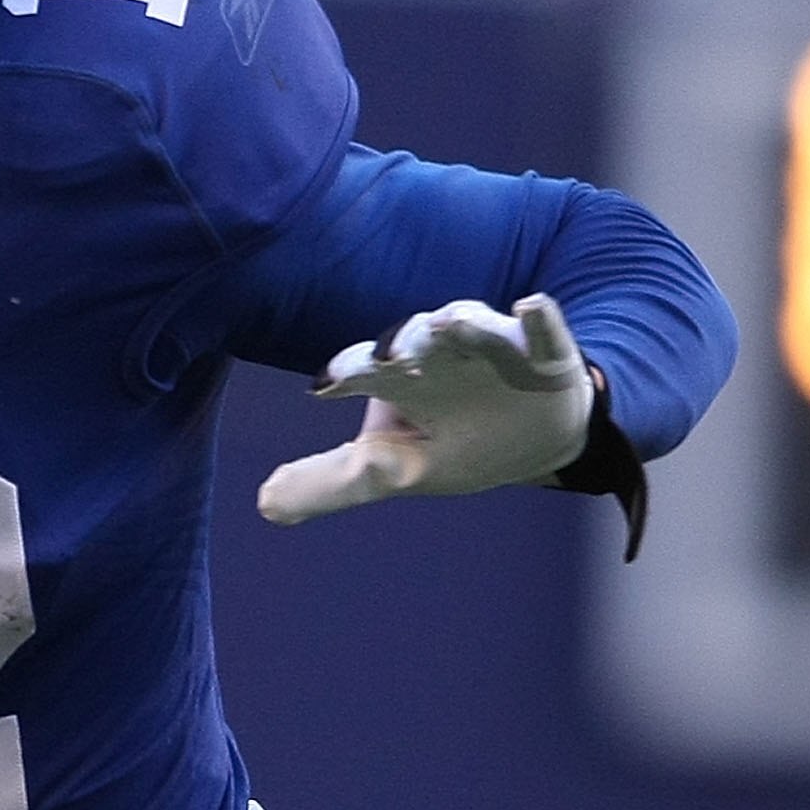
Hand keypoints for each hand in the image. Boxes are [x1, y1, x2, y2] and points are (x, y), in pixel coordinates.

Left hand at [258, 293, 592, 526]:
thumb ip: (333, 480)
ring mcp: (492, 349)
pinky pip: (543, 330)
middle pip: (414, 340)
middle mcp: (439, 354)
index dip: (345, 373)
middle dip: (403, 344)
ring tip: (451, 324)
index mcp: (397, 379)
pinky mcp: (543, 355)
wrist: (537, 435)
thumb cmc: (453, 439)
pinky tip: (529, 306)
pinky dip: (539, 318)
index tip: (327, 385)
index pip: (363, 370)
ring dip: (462, 324)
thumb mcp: (394, 469)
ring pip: (473, 326)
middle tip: (391, 356)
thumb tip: (265, 504)